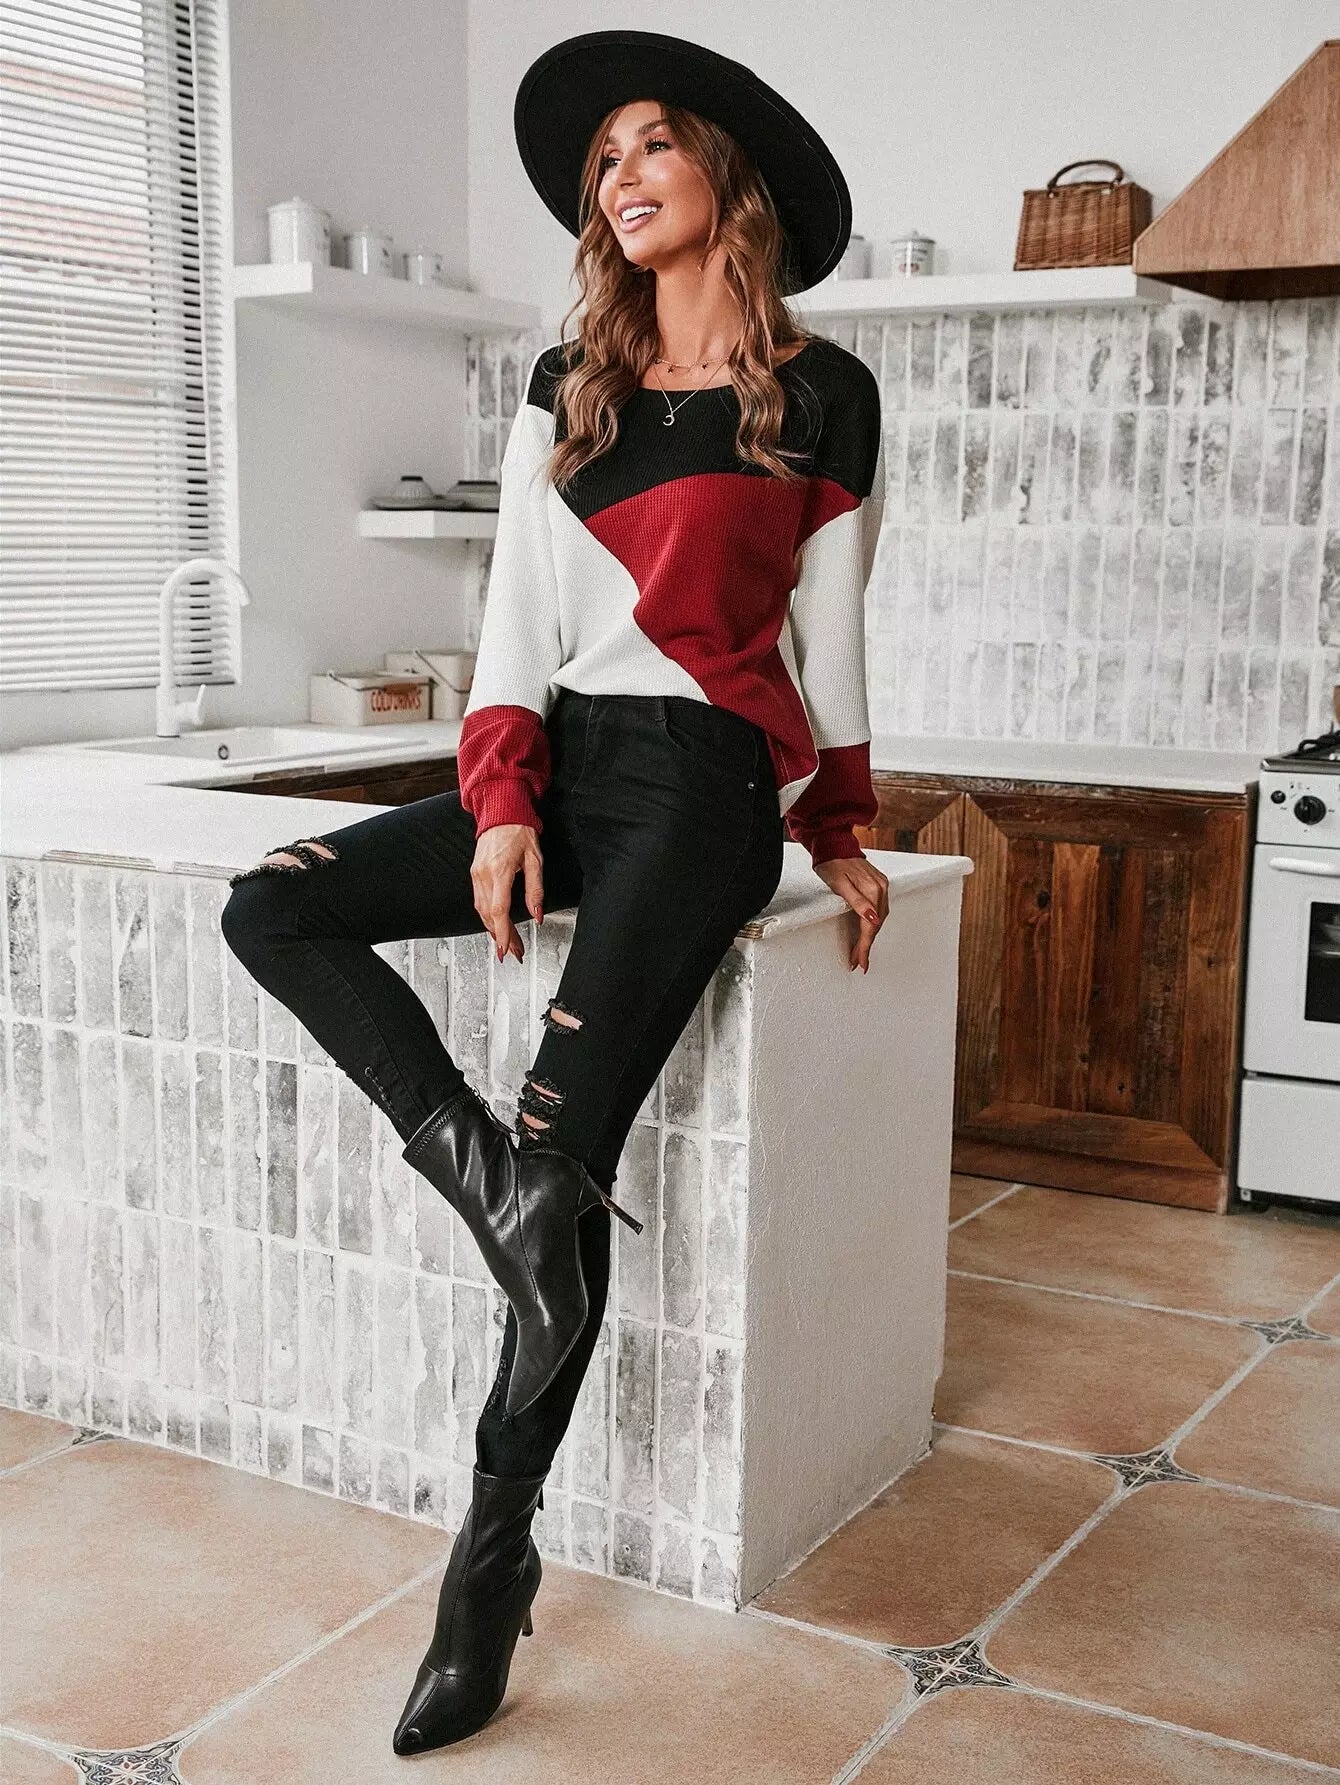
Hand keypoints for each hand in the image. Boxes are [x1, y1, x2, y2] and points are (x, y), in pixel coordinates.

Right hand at [471, 824, 544, 963]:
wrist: (502, 812)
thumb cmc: (520, 831)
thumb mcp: (535, 860)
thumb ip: (535, 889)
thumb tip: (536, 914)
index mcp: (499, 871)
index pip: (499, 910)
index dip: (503, 933)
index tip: (506, 948)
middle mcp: (483, 874)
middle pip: (490, 915)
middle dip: (502, 937)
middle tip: (514, 951)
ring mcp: (476, 874)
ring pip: (481, 911)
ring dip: (494, 930)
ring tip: (507, 943)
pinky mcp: (475, 873)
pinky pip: (479, 901)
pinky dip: (487, 916)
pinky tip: (496, 924)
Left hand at [814, 854, 887, 972]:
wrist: (833, 845)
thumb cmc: (832, 864)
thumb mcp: (840, 885)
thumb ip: (858, 902)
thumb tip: (873, 919)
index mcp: (873, 889)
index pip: (870, 926)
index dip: (864, 946)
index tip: (860, 961)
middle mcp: (881, 888)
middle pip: (876, 925)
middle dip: (866, 945)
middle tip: (857, 961)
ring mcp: (881, 886)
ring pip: (879, 919)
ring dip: (869, 936)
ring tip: (860, 952)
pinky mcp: (878, 885)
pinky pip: (879, 909)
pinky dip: (873, 924)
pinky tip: (867, 931)